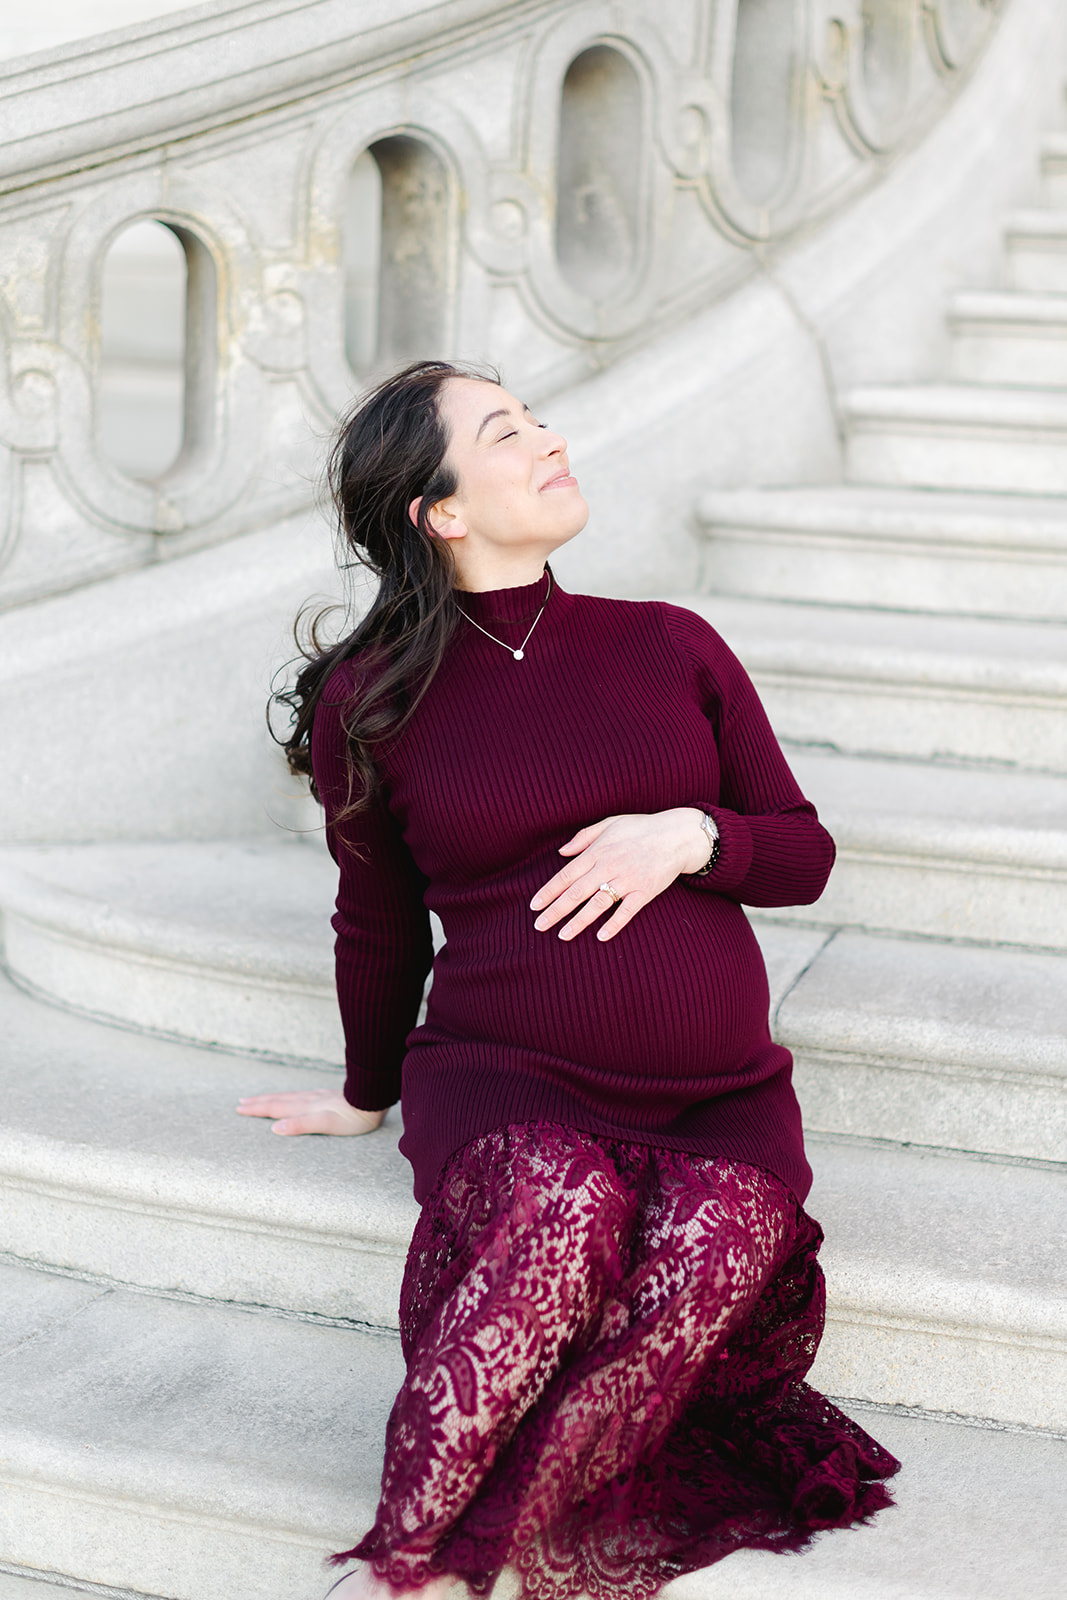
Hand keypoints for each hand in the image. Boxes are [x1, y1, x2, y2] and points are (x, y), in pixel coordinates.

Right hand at [236, 1087, 385, 1135]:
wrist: (373, 1100)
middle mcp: (308, 1100)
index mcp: (305, 1108)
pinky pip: (299, 1096)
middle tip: (240, 1103)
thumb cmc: (352, 1118)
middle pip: (278, 1100)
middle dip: (258, 1102)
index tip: (239, 1108)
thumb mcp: (326, 1124)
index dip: (257, 1109)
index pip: (276, 1108)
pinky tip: (291, 1098)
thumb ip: (301, 1125)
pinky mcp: (326, 1097)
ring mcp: (317, 1097)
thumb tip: (275, 1128)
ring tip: (257, 1098)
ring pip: (287, 1097)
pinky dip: (287, 1096)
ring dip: (270, 1098)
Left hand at [530, 808, 710, 941]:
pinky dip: (614, 924)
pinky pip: (627, 910)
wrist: (678, 834)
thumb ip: (584, 837)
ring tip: (562, 935)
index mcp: (598, 851)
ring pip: (598, 903)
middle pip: (577, 892)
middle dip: (555, 910)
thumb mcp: (610, 823)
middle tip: (538, 926)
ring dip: (578, 921)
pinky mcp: (646, 890)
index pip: (567, 874)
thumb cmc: (641, 827)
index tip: (534, 905)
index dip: (549, 891)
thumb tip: (561, 852)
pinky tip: (600, 936)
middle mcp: (610, 866)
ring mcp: (628, 879)